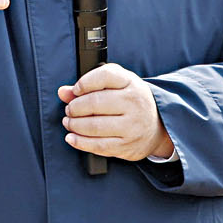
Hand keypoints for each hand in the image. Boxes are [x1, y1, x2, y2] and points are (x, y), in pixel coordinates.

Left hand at [58, 63, 173, 161]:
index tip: (75, 90)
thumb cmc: (132, 102)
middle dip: (75, 107)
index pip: (104, 76)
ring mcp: (132, 126)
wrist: (159, 126)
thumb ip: (89, 85)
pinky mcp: (127, 146)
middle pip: (95, 102)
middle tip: (69, 110)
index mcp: (131, 83)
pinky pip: (98, 146)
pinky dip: (80, 142)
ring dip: (74, 125)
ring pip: (94, 126)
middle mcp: (134, 103)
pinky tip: (72, 138)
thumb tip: (63, 92)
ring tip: (69, 122)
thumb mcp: (116, 86)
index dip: (84, 82)